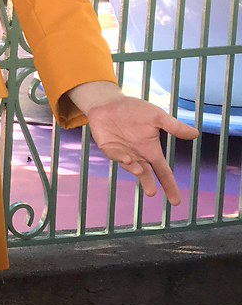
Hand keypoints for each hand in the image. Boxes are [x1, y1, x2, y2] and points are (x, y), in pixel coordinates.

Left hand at [80, 91, 198, 203]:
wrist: (110, 102)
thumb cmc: (135, 110)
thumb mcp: (157, 117)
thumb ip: (174, 126)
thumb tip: (195, 134)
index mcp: (151, 151)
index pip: (164, 172)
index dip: (170, 186)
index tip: (176, 202)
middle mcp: (138, 156)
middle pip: (145, 174)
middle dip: (148, 183)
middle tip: (152, 192)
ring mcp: (123, 153)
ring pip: (130, 166)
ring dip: (135, 169)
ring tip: (140, 171)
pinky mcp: (109, 148)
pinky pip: (115, 155)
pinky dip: (121, 158)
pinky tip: (127, 159)